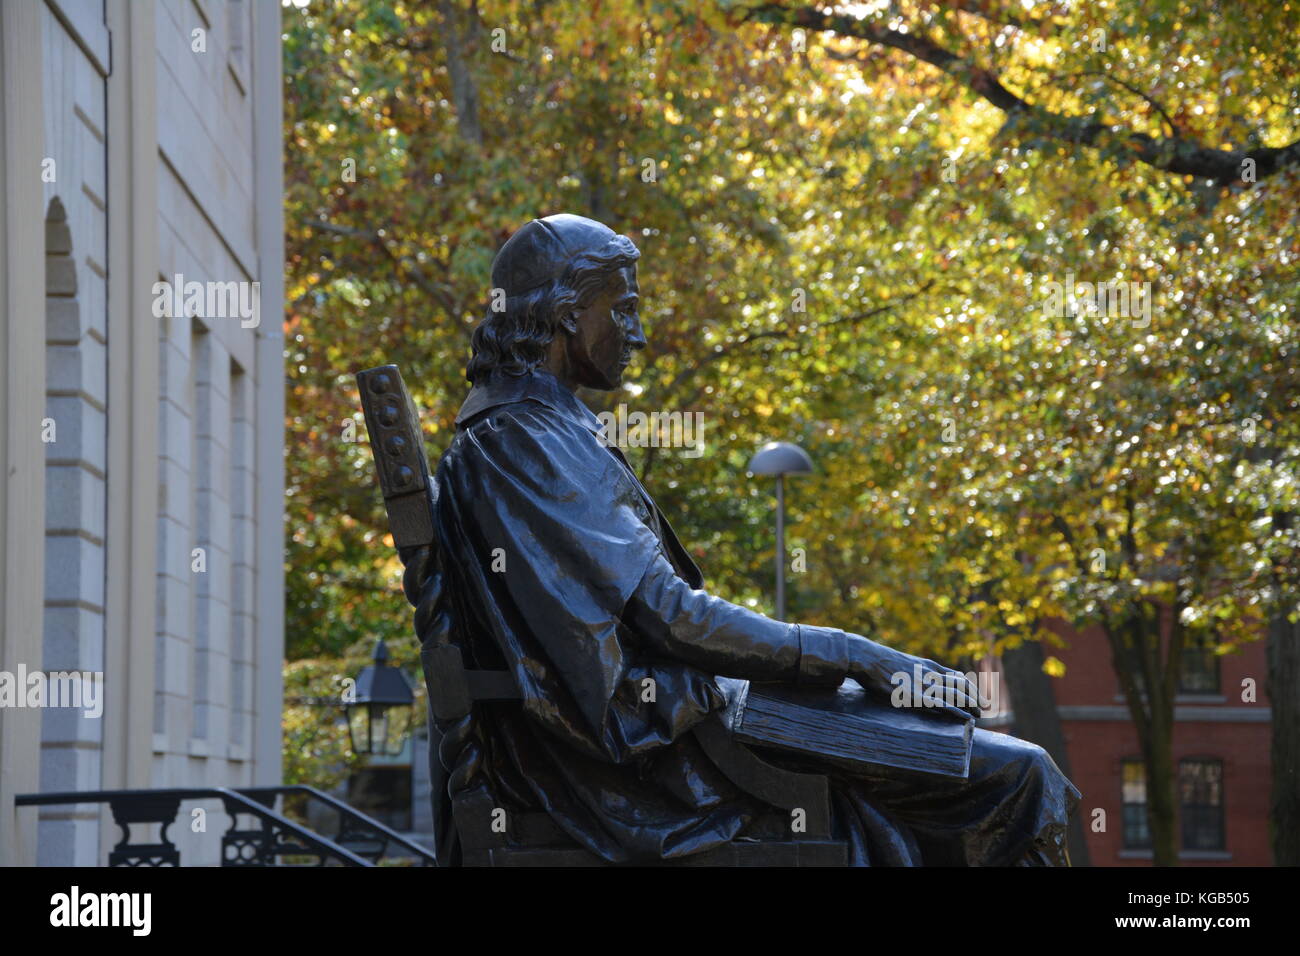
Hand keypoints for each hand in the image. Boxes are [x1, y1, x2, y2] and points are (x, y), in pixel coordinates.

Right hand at [846, 636, 980, 722]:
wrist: (867, 657)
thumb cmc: (878, 662)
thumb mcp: (902, 663)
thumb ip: (914, 671)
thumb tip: (918, 681)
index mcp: (927, 665)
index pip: (956, 676)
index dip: (969, 687)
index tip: (976, 696)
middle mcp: (930, 673)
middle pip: (961, 684)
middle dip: (975, 696)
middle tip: (985, 708)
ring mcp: (923, 684)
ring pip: (956, 694)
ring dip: (971, 705)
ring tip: (979, 715)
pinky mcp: (915, 695)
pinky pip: (942, 704)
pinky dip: (957, 711)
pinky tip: (966, 719)